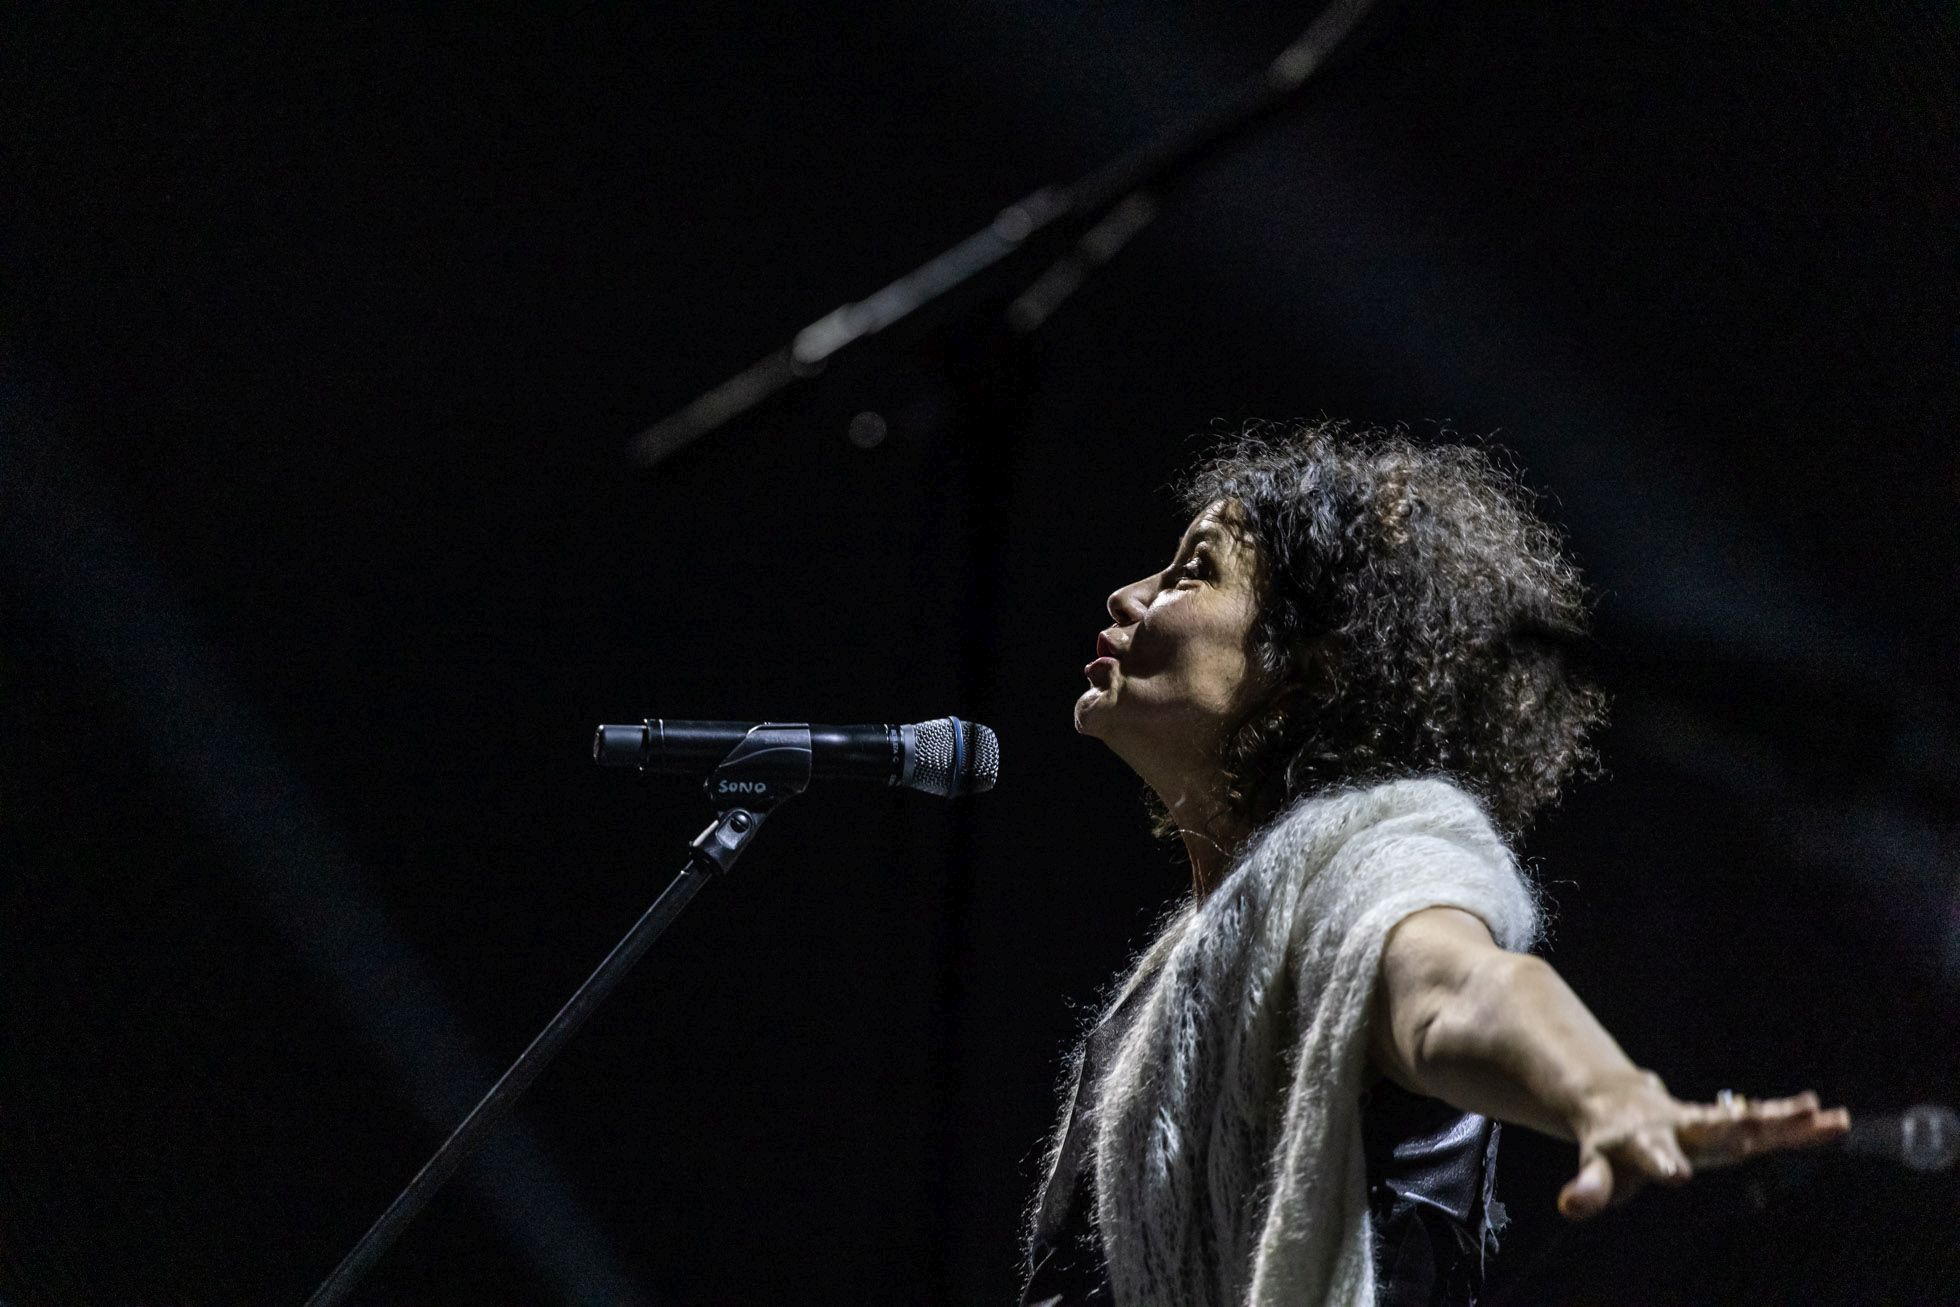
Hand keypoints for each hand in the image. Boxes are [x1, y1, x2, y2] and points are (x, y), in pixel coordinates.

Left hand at [1557, 1071, 1850, 1219]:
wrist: (1615, 1101)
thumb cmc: (1609, 1146)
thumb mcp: (1597, 1168)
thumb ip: (1589, 1187)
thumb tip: (1570, 1206)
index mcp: (1644, 1143)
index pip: (1652, 1154)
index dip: (1661, 1163)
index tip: (1675, 1175)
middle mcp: (1681, 1127)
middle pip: (1715, 1126)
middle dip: (1746, 1125)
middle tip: (1784, 1118)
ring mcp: (1706, 1123)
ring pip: (1749, 1120)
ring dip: (1786, 1121)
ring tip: (1828, 1115)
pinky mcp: (1725, 1122)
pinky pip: (1763, 1122)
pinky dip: (1795, 1122)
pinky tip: (1832, 1118)